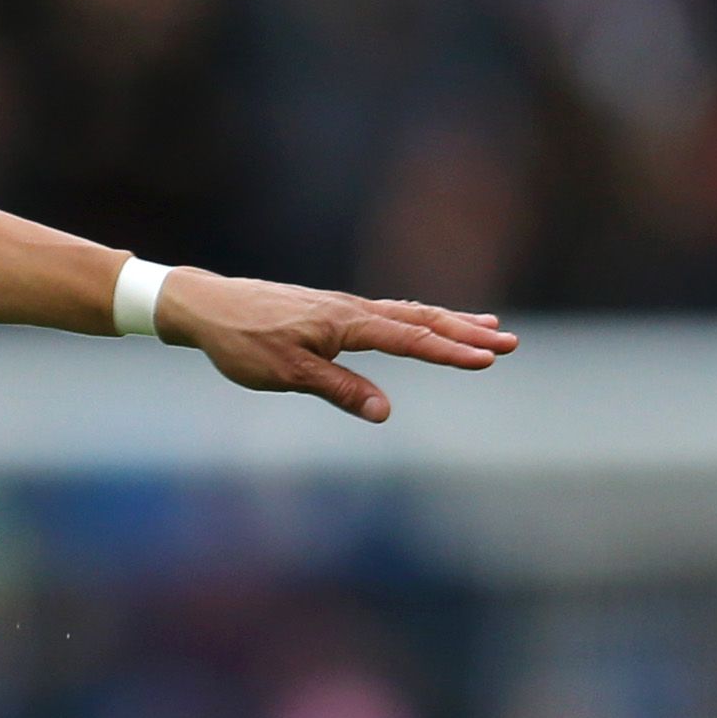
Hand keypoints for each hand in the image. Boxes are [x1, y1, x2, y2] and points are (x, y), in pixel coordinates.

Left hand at [150, 267, 513, 421]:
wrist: (207, 305)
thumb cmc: (242, 342)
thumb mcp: (288, 375)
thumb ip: (340, 390)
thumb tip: (385, 412)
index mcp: (346, 323)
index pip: (411, 338)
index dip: (451, 352)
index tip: (489, 359)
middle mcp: (352, 309)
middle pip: (421, 319)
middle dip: (466, 333)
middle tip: (509, 343)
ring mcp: (343, 307)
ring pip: (408, 312)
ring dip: (449, 321)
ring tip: (487, 326)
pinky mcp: (331, 310)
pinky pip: (388, 312)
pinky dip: (417, 318)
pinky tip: (425, 322)